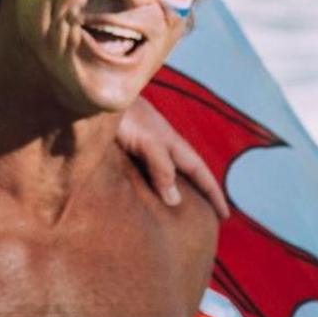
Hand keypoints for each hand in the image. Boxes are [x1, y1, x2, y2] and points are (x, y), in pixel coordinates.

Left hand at [112, 97, 230, 215]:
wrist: (93, 97)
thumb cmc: (122, 115)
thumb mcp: (147, 142)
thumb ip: (162, 168)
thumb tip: (175, 201)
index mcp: (171, 143)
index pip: (199, 172)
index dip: (213, 193)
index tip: (224, 216)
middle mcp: (159, 146)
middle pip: (183, 174)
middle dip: (196, 194)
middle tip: (205, 219)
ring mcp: (141, 148)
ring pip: (162, 175)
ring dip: (170, 193)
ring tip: (175, 216)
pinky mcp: (122, 151)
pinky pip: (140, 176)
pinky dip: (146, 189)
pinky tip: (141, 199)